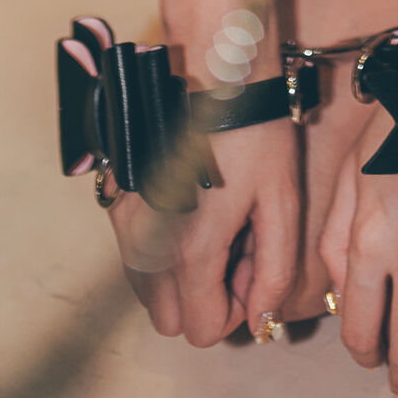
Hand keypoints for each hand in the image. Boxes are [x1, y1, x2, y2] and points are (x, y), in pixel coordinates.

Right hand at [109, 118, 300, 345]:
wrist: (213, 66)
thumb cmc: (255, 128)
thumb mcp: (282, 201)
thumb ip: (275, 273)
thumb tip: (260, 322)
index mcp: (190, 250)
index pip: (202, 331)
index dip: (235, 309)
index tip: (252, 265)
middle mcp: (146, 245)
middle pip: (168, 320)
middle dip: (205, 297)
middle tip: (236, 246)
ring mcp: (124, 221)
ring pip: (148, 289)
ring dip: (182, 275)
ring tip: (217, 222)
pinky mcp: (115, 199)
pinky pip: (135, 254)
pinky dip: (162, 248)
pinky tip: (192, 206)